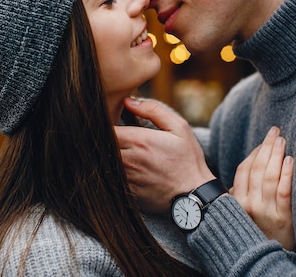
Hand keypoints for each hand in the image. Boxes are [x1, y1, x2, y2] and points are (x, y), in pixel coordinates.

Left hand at [115, 97, 213, 212]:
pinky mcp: (127, 191)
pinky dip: (113, 171)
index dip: (104, 124)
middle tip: (114, 136)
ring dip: (108, 155)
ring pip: (104, 161)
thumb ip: (153, 110)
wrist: (194, 195)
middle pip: (102, 145)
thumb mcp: (179, 128)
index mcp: (140, 141)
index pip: (106, 129)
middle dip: (104, 139)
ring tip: (122, 151)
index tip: (111, 123)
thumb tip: (128, 100)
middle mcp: (129, 159)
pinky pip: (111, 177)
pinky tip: (127, 168)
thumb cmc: (187, 159)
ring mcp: (127, 177)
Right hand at [231, 127, 294, 250]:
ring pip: (269, 177)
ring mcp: (265, 212)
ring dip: (276, 155)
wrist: (264, 261)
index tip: (263, 142)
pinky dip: (286, 174)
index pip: (244, 170)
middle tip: (275, 131)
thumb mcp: (241, 212)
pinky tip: (290, 161)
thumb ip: (241, 192)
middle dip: (266, 147)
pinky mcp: (283, 219)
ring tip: (282, 140)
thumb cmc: (255, 232)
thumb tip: (248, 166)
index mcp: (237, 201)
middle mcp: (248, 205)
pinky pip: (284, 192)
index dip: (254, 153)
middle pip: (257, 169)